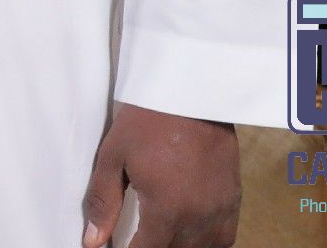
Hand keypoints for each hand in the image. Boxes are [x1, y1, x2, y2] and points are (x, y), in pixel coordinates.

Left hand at [81, 101, 238, 247]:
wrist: (193, 93)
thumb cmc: (149, 121)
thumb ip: (103, 202)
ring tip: (160, 235)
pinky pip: (224, 238)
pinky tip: (189, 233)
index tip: (117, 246)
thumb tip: (92, 240)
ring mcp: (220, 210)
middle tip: (137, 236)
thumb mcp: (113, 157)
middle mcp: (199, 218)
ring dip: (179, 246)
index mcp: (168, 210)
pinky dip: (206, 242)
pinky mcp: (234, 200)